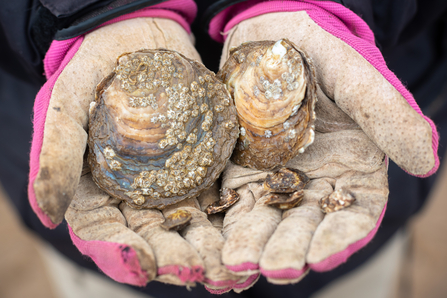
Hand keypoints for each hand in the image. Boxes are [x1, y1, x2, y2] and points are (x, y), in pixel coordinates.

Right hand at [28, 17, 237, 287]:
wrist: (137, 34)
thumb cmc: (91, 68)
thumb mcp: (65, 103)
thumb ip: (55, 153)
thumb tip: (46, 214)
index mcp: (96, 191)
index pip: (105, 235)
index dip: (123, 255)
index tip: (146, 266)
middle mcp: (135, 195)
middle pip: (154, 238)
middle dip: (177, 260)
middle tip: (201, 274)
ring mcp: (171, 182)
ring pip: (190, 225)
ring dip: (210, 250)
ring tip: (232, 270)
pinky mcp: (202, 165)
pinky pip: (217, 194)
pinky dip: (232, 217)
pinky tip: (248, 232)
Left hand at [217, 10, 437, 284]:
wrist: (273, 37)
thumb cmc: (323, 51)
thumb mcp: (357, 78)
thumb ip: (388, 116)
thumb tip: (427, 162)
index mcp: (355, 166)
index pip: (354, 214)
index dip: (341, 237)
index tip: (323, 255)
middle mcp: (318, 181)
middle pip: (307, 226)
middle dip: (292, 249)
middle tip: (276, 268)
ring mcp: (279, 180)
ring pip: (270, 221)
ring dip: (257, 245)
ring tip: (242, 264)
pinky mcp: (244, 173)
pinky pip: (238, 203)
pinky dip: (232, 225)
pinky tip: (222, 244)